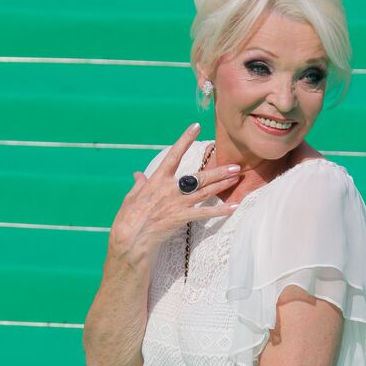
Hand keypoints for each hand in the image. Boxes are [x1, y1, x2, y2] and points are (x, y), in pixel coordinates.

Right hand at [108, 124, 243, 266]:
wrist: (131, 238)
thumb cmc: (128, 217)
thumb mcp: (131, 196)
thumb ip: (139, 184)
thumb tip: (139, 175)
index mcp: (157, 180)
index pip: (174, 155)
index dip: (185, 140)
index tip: (196, 127)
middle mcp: (171, 189)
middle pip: (199, 177)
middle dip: (219, 170)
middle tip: (235, 165)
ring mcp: (178, 203)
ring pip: (206, 191)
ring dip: (223, 184)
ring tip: (237, 177)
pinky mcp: (182, 217)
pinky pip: (205, 213)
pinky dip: (221, 211)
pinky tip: (234, 207)